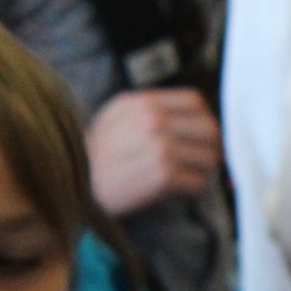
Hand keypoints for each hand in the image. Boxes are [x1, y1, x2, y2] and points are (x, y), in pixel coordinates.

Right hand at [88, 89, 221, 216]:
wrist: (78, 185)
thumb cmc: (99, 153)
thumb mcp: (118, 116)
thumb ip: (152, 109)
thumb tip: (195, 116)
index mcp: (144, 103)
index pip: (195, 101)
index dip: (205, 119)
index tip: (202, 135)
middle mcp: (154, 120)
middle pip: (209, 129)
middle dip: (211, 147)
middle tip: (203, 160)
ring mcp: (160, 147)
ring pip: (209, 157)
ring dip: (203, 170)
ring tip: (187, 175)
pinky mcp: (162, 174)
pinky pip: (198, 181)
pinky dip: (193, 188)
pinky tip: (178, 189)